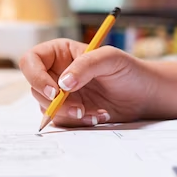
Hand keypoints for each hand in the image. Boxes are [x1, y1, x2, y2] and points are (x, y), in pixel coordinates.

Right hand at [19, 39, 157, 126]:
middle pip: (35, 88)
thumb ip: (85, 65)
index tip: (55, 91)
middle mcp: (57, 72)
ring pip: (46, 108)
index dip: (36, 76)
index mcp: (60, 53)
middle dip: (55, 102)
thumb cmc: (129, 70)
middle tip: (79, 108)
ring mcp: (62, 94)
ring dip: (69, 114)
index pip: (31, 61)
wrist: (145, 95)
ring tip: (95, 113)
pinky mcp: (70, 111)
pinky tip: (98, 116)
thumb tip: (62, 83)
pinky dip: (78, 122)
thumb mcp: (110, 59)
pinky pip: (62, 121)